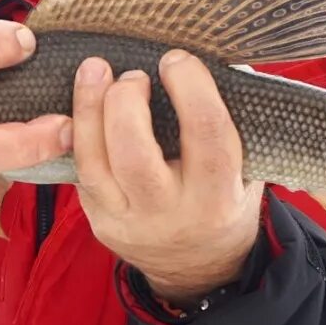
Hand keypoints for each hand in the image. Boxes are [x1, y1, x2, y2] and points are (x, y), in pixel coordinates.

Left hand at [72, 49, 264, 305]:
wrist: (198, 268)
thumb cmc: (225, 201)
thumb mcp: (248, 170)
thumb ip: (235, 118)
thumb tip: (218, 56)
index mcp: (217, 197)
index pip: (205, 136)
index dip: (191, 89)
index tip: (176, 59)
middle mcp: (169, 215)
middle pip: (135, 155)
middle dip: (126, 103)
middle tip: (132, 74)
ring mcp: (127, 222)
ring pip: (94, 165)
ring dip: (88, 110)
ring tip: (93, 70)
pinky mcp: (99, 223)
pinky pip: (80, 174)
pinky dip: (77, 134)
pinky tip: (80, 105)